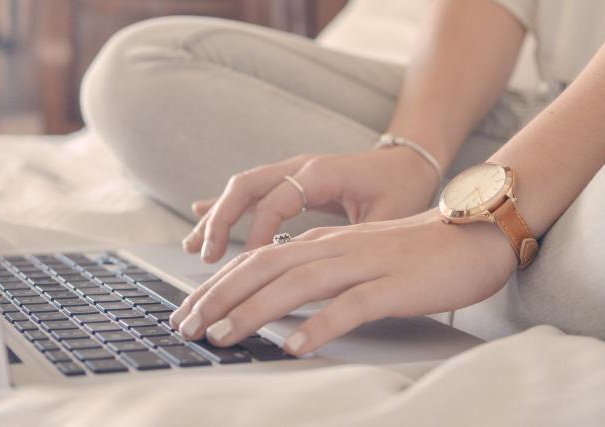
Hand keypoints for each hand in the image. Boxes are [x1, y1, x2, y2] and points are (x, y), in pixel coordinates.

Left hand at [170, 210, 516, 354]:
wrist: (478, 233)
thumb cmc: (420, 254)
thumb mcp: (360, 258)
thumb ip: (322, 273)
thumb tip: (280, 301)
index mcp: (325, 244)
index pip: (257, 260)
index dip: (217, 286)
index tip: (187, 312)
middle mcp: (336, 249)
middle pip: (264, 268)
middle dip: (218, 298)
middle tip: (185, 327)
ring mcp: (365, 265)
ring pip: (296, 284)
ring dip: (253, 311)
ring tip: (222, 337)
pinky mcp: (394, 285)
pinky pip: (351, 306)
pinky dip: (319, 326)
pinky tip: (294, 346)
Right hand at [183, 148, 439, 262]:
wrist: (410, 161)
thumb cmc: (403, 188)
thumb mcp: (389, 215)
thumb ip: (357, 236)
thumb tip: (328, 268)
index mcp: (323, 172)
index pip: (277, 201)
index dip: (259, 233)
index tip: (249, 264)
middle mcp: (301, 166)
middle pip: (247, 186)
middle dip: (221, 221)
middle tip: (206, 257)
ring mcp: (292, 171)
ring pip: (242, 188)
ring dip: (216, 217)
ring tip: (194, 249)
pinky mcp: (290, 180)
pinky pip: (251, 191)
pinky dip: (225, 206)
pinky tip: (200, 217)